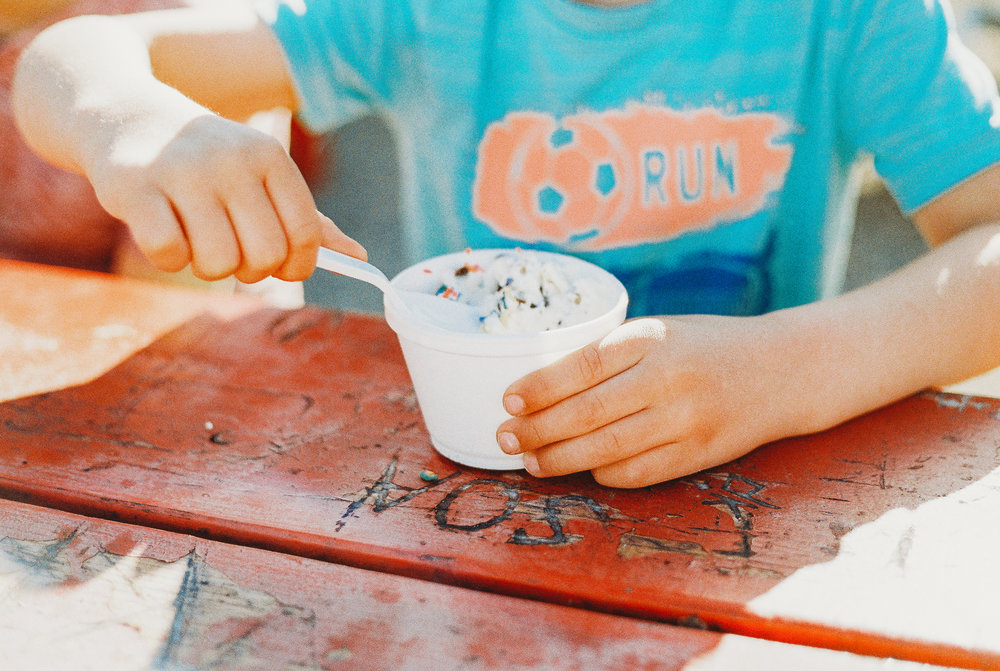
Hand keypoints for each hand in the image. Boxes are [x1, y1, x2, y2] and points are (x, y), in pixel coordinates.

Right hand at [87, 109, 365, 282]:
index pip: (305, 235)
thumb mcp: (261, 176)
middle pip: (264, 256)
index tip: (279, 266)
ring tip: (196, 239)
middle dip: (250, 270)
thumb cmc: (208, 160)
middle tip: (231, 250)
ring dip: (207, 267)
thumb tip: (361, 258)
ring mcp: (182, 171)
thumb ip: (308, 220)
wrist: (124, 112)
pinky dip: (168, 258)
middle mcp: (231, 160)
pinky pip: (168, 254)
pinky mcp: (134, 187)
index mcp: (270, 157)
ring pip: (217, 262)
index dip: (297, 266)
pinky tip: (163, 231)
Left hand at [496, 315, 792, 487]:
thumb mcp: (661, 331)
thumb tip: (541, 388)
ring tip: (531, 460)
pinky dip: (602, 473)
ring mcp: (686, 421)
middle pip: (587, 413)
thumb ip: (611, 354)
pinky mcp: (699, 455)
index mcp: (654, 338)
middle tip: (505, 438)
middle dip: (538, 430)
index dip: (540, 387)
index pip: (584, 366)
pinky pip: (636, 473)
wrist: (783, 372)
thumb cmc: (706, 346)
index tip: (508, 400)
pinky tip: (582, 467)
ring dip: (560, 459)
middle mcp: (669, 379)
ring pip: (607, 449)